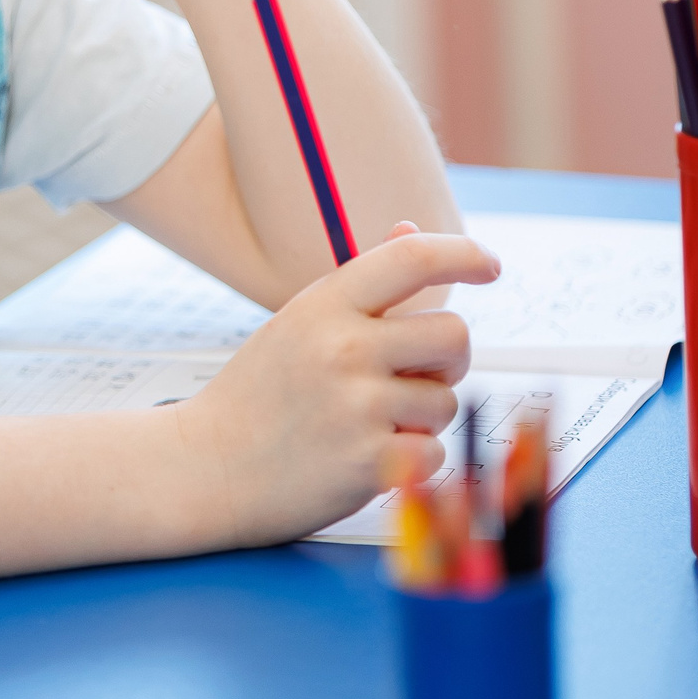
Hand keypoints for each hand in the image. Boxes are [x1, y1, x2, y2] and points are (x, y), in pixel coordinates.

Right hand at [175, 230, 497, 546]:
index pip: (413, 259)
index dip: (464, 253)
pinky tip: (369, 457)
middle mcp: (343, 349)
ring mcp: (357, 407)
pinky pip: (436, 452)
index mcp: (324, 305)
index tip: (490, 266)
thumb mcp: (299, 322)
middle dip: (447, 358)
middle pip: (454, 333)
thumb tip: (412, 230)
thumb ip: (361, 283)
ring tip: (370, 423)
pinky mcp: (371, 463)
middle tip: (413, 374)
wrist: (208, 468)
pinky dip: (414, 460)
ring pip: (447, 401)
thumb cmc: (260, 393)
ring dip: (422, 416)